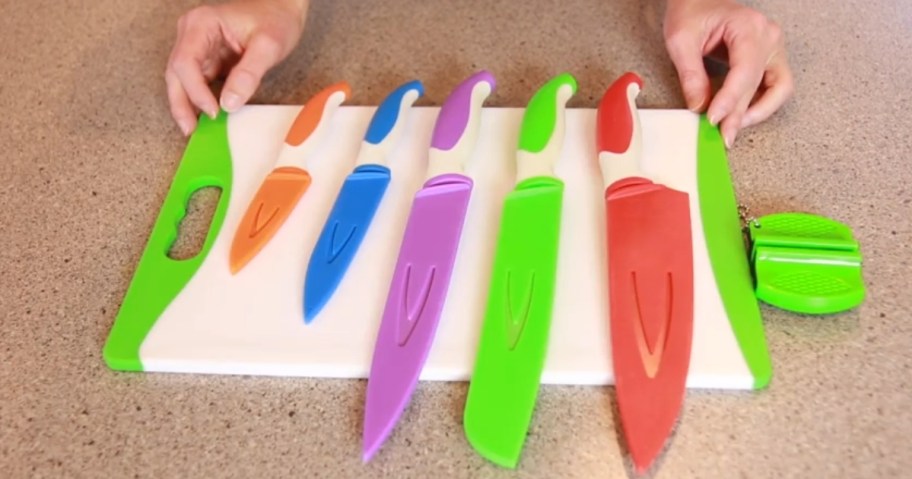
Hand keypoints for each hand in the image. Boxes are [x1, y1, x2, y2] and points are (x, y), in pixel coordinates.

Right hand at [165, 0, 308, 135]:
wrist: (282, 8)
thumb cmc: (275, 18)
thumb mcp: (268, 45)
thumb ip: (249, 74)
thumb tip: (230, 103)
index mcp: (202, 24)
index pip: (186, 62)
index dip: (195, 91)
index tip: (213, 111)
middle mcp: (193, 33)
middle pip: (176, 73)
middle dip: (181, 103)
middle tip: (191, 130)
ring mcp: (198, 46)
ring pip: (181, 80)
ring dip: (187, 104)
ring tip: (195, 129)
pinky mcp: (207, 58)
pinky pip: (197, 82)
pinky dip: (199, 99)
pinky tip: (205, 117)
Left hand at [662, 0, 793, 146]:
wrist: (698, 0)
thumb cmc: (692, 11)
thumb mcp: (681, 40)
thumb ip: (691, 75)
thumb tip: (699, 107)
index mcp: (749, 26)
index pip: (745, 71)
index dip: (730, 99)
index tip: (713, 119)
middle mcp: (768, 36)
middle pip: (760, 84)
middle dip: (740, 113)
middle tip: (723, 135)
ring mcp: (773, 47)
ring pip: (780, 88)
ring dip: (759, 111)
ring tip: (734, 128)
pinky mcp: (769, 58)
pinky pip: (775, 86)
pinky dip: (761, 104)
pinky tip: (741, 115)